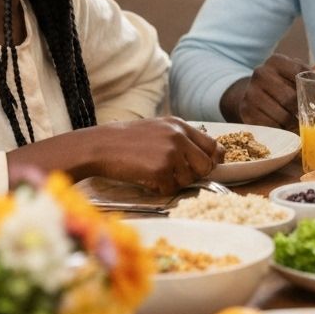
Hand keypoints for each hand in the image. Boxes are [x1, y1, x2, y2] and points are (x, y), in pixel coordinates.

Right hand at [94, 117, 220, 195]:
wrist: (101, 145)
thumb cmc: (127, 139)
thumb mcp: (158, 128)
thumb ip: (180, 138)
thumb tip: (204, 156)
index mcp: (179, 125)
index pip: (212, 144)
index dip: (213, 159)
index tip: (208, 167)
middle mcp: (179, 137)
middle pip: (206, 165)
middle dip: (195, 174)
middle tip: (178, 175)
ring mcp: (170, 153)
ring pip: (189, 179)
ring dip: (175, 182)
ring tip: (156, 174)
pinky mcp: (159, 169)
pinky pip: (171, 188)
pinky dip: (160, 188)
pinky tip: (147, 179)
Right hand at [238, 55, 314, 130]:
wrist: (251, 94)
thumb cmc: (282, 84)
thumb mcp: (297, 75)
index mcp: (276, 61)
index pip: (300, 73)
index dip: (310, 88)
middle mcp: (260, 73)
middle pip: (291, 98)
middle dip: (302, 111)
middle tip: (312, 119)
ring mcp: (250, 93)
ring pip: (281, 115)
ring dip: (292, 124)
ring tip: (299, 126)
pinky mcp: (245, 112)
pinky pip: (269, 127)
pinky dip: (280, 131)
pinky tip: (285, 130)